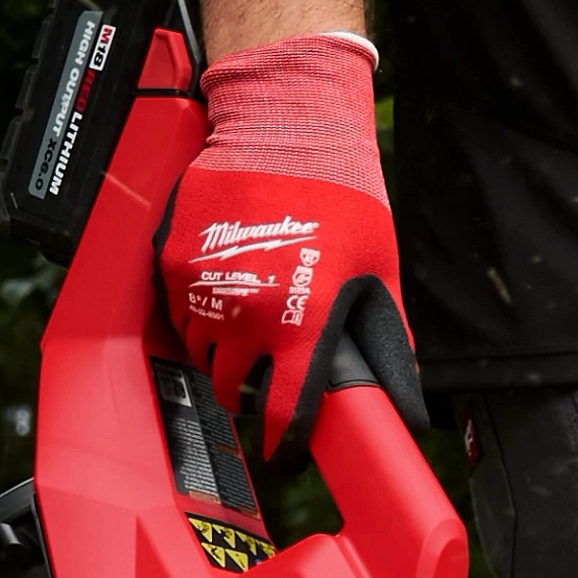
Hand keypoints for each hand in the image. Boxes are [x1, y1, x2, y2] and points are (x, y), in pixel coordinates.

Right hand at [154, 27, 425, 459]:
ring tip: (245, 339)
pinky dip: (195, 316)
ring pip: (199, 352)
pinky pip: (177, 312)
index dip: (283, 439)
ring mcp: (204, 286)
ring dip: (219, 355)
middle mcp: (248, 312)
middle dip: (246, 394)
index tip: (284, 449)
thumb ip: (385, 339)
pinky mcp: (173, 259)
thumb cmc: (341, 196)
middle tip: (262, 386)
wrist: (284, 128)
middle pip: (231, 388)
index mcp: (303, 323)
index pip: (283, 409)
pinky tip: (224, 299)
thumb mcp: (379, 272)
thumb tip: (404, 396)